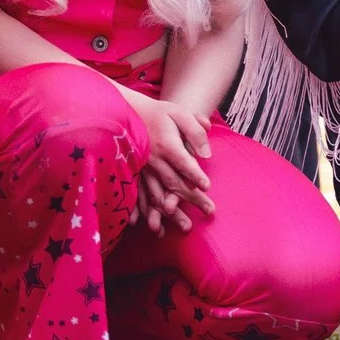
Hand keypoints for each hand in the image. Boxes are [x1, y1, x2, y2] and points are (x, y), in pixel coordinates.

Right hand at [120, 88, 215, 236]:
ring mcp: (142, 170)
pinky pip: (139, 196)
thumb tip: (206, 154)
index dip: (195, 175)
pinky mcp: (134, 175)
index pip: (184, 163)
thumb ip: (195, 130)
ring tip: (185, 228)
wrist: (129, 112)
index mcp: (166, 144)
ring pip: (157, 195)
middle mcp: (154, 160)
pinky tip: (148, 226)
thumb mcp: (180, 114)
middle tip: (210, 212)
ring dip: (170, 214)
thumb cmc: (160, 113)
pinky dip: (142, 212)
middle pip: (174, 183)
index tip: (207, 187)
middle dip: (192, 199)